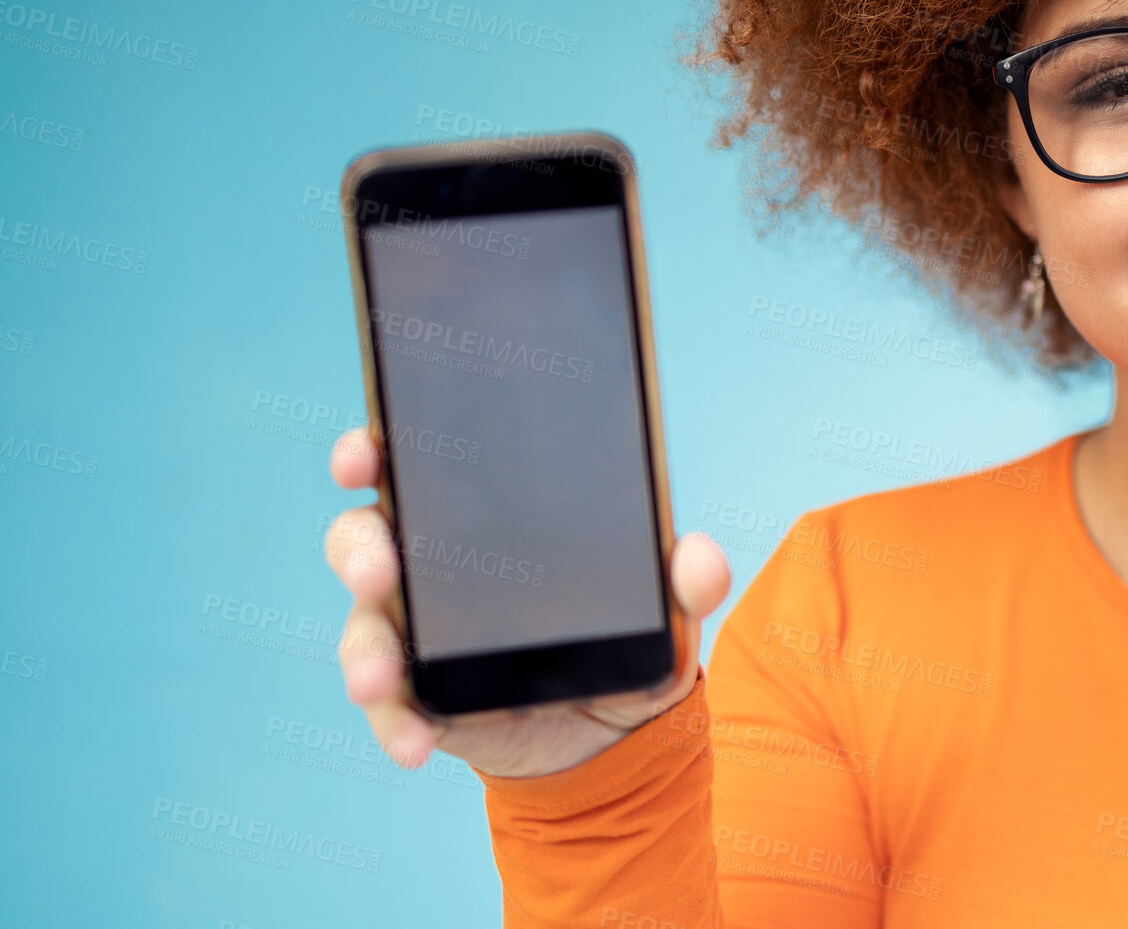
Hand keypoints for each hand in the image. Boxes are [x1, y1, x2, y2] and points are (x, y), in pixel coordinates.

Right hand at [323, 428, 730, 778]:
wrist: (612, 728)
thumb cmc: (624, 633)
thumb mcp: (665, 606)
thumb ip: (685, 580)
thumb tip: (701, 558)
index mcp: (479, 515)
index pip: (413, 464)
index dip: (376, 449)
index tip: (368, 452)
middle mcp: (430, 566)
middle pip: (366, 537)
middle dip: (360, 547)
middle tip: (379, 568)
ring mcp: (416, 634)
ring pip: (366, 625)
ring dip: (365, 649)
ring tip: (380, 677)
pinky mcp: (420, 698)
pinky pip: (391, 708)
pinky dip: (395, 725)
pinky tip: (414, 743)